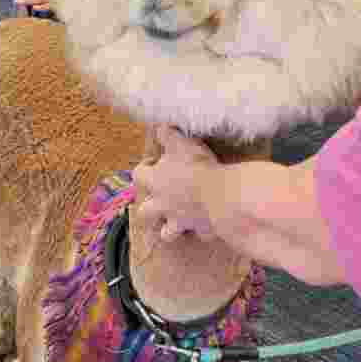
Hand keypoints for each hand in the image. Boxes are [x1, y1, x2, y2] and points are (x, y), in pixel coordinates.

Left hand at [132, 125, 219, 240]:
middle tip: (159, 202)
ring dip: (169, 229)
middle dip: (149, 210)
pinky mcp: (200, 230)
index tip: (155, 162)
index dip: (144, 168)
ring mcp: (180, 221)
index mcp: (155, 182)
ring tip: (177, 223)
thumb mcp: (181, 143)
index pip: (138, 176)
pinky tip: (208, 226)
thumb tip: (159, 127)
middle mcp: (162, 205)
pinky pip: (200, 234)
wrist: (222, 195)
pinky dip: (202, 231)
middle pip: (144, 213)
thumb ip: (168, 135)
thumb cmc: (197, 167)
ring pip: (166, 234)